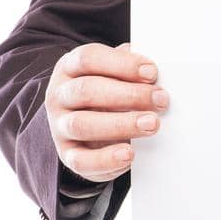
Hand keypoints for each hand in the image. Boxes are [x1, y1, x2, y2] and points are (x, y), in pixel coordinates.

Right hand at [44, 42, 169, 181]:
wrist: (84, 125)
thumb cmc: (104, 92)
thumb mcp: (113, 74)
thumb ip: (128, 70)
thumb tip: (151, 71)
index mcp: (70, 68)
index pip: (88, 59)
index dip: (121, 64)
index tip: (152, 73)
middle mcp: (59, 95)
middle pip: (86, 90)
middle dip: (128, 95)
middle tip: (160, 99)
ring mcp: (59, 126)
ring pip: (82, 125)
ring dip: (121, 125)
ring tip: (151, 124)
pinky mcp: (66, 154)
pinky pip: (81, 160)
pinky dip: (106, 159)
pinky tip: (130, 153)